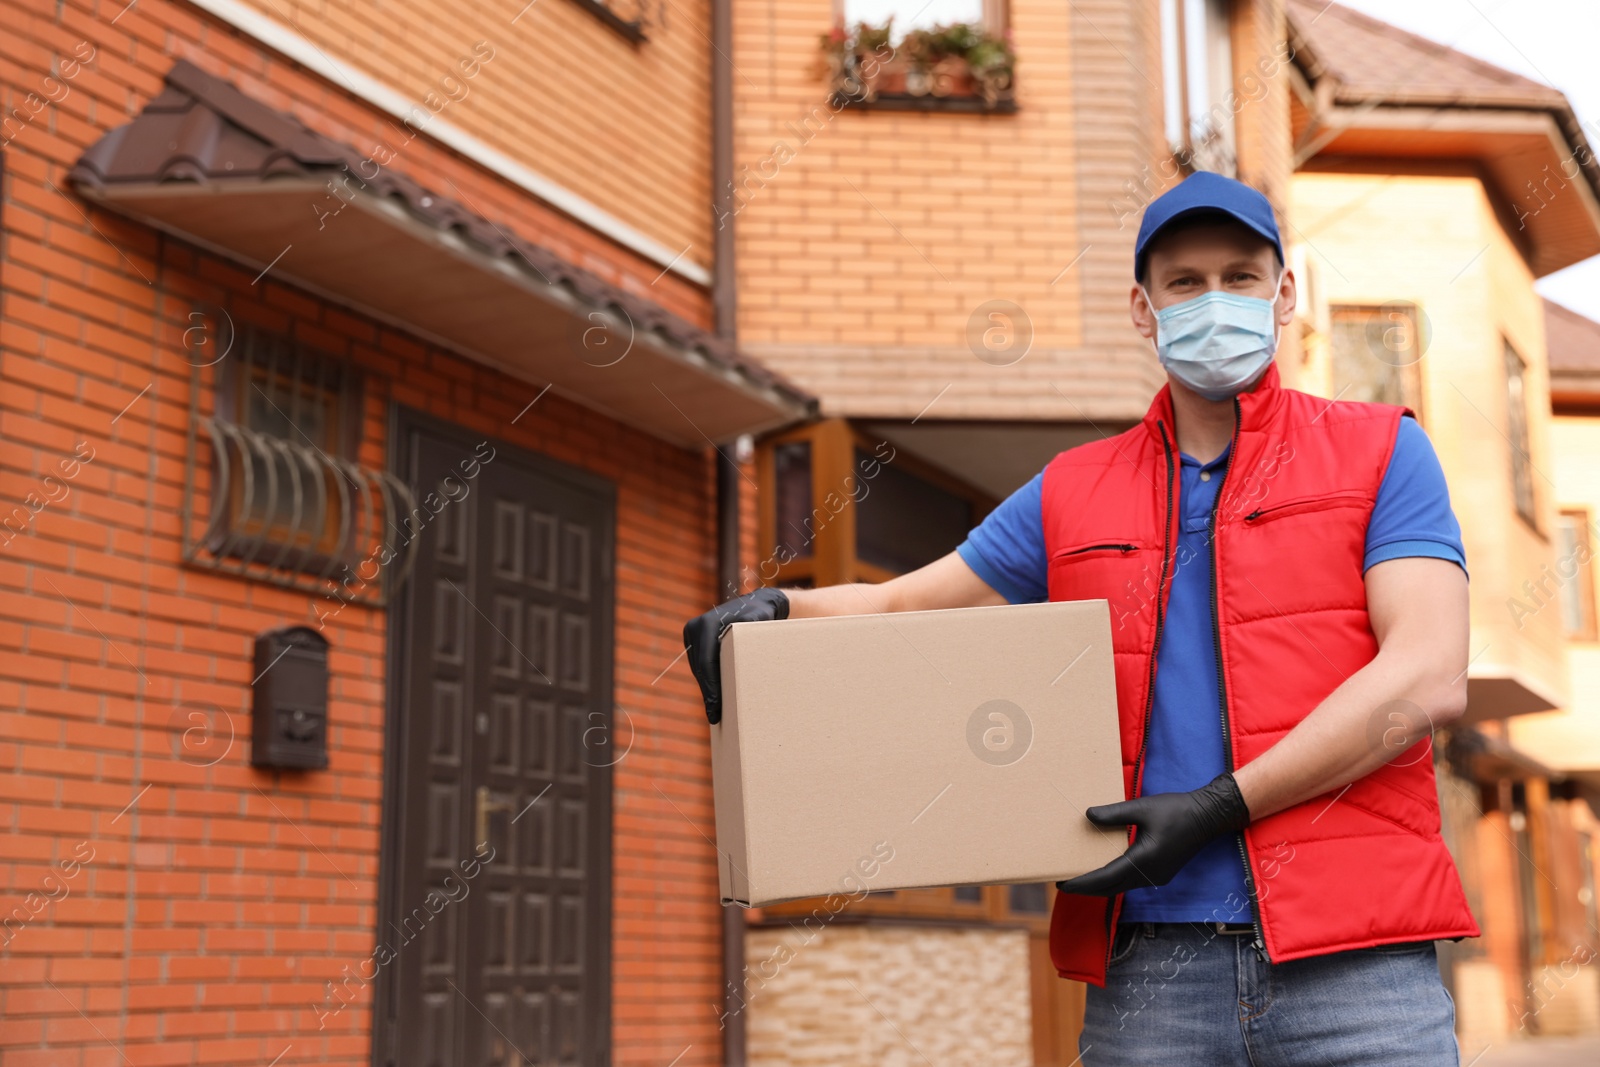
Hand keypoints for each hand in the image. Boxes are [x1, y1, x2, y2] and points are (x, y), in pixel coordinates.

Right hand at [683, 587, 789, 723]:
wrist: (759, 604)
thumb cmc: (763, 615)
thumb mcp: (760, 621)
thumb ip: (752, 630)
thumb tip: (746, 643)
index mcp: (708, 623)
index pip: (706, 662)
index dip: (710, 687)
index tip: (715, 707)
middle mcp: (696, 627)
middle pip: (700, 667)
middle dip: (708, 692)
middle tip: (714, 715)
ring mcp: (693, 633)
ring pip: (698, 667)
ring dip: (706, 687)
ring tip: (715, 709)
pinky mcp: (696, 639)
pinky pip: (700, 663)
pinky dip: (707, 678)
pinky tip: (714, 694)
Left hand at [1054, 772, 1250, 896]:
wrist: (1208, 817)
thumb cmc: (1176, 810)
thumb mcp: (1142, 808)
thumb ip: (1114, 814)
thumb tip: (1088, 815)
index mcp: (1143, 860)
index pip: (1105, 879)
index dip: (1082, 883)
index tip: (1062, 885)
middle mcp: (1149, 875)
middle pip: (1111, 888)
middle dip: (1086, 888)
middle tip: (1062, 884)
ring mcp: (1156, 877)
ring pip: (1121, 887)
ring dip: (1100, 885)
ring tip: (1079, 879)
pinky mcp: (1160, 873)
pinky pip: (1131, 881)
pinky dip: (1113, 880)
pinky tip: (1103, 871)